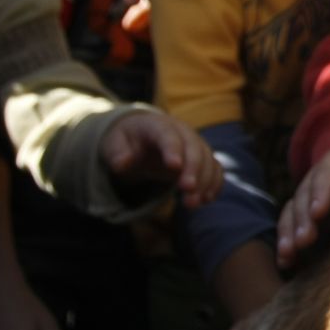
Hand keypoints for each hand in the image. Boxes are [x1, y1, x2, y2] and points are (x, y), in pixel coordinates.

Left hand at [101, 110, 221, 208]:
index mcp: (158, 126)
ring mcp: (195, 145)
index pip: (168, 135)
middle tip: (187, 190)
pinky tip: (206, 200)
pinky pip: (215, 169)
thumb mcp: (113, 143)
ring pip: (208, 160)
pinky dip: (214, 184)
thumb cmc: (127, 141)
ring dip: (204, 182)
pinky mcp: (203, 159)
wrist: (142, 136)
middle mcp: (182, 132)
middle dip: (193, 169)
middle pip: (194, 148)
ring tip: (192, 204)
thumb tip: (122, 164)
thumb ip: (116, 153)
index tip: (173, 167)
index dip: (172, 150)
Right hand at [276, 137, 329, 268]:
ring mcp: (312, 192)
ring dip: (291, 231)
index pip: (326, 172)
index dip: (321, 191)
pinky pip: (291, 225)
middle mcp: (322, 173)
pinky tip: (285, 260)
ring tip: (290, 253)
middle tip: (305, 240)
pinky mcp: (308, 212)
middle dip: (304, 217)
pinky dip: (287, 242)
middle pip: (305, 191)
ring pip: (294, 208)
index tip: (319, 213)